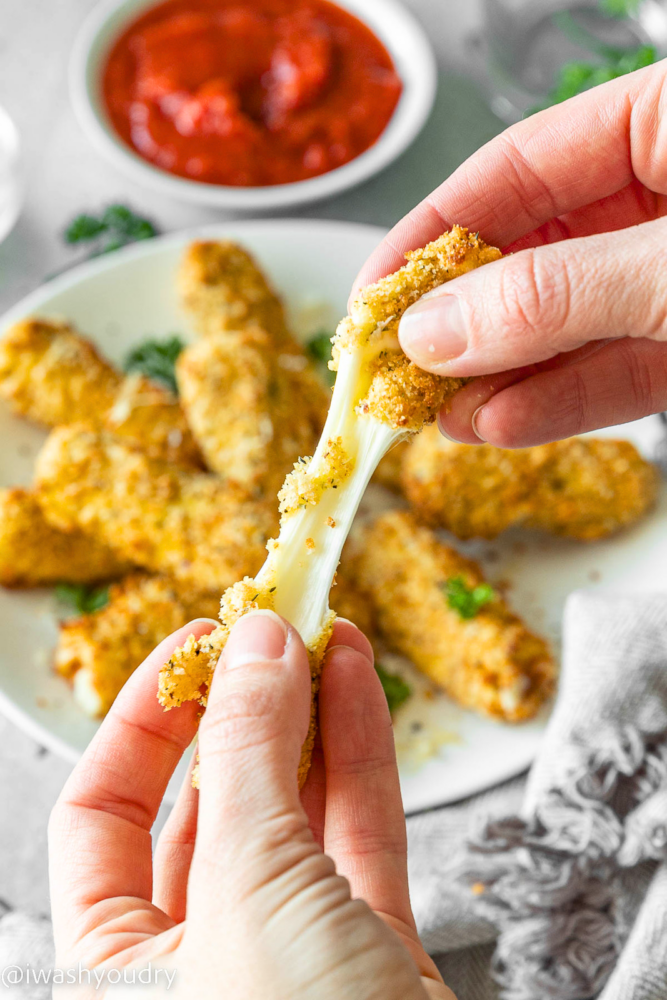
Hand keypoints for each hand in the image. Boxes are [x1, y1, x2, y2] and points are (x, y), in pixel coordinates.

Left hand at [49, 612, 453, 999]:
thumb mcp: (251, 892)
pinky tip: (357, 684)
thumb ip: (250, 757)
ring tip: (322, 633)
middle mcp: (196, 960)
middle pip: (207, 800)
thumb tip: (252, 644)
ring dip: (308, 714)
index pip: (102, 816)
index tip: (194, 644)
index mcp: (116, 971)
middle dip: (240, 707)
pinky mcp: (368, 952)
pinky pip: (355, 832)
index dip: (144, 721)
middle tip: (267, 627)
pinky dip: (358, 752)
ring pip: (291, 807)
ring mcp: (288, 953)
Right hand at [355, 60, 666, 446]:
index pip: (516, 167)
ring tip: (436, 413)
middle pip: (531, 253)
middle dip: (461, 321)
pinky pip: (616, 372)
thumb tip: (435, 332)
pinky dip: (559, 403)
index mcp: (664, 123)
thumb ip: (556, 294)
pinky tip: (502, 424)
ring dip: (498, 378)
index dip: (431, 231)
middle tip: (394, 369)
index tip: (372, 293)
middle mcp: (663, 197)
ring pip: (568, 326)